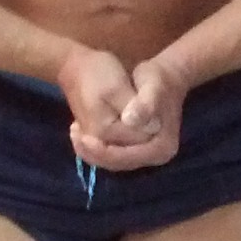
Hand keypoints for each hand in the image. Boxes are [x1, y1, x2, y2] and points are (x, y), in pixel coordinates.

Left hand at [70, 56, 188, 171]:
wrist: (166, 76)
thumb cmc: (159, 79)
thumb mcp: (154, 86)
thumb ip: (145, 103)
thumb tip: (129, 120)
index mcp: (162, 147)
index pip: (128, 158)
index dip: (104, 152)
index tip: (84, 137)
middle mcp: (156, 156)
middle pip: (118, 163)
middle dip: (94, 153)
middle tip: (74, 136)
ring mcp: (146, 153)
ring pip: (113, 161)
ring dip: (92, 151)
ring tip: (75, 133)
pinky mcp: (137, 148)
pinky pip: (113, 154)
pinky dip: (96, 147)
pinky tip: (81, 133)